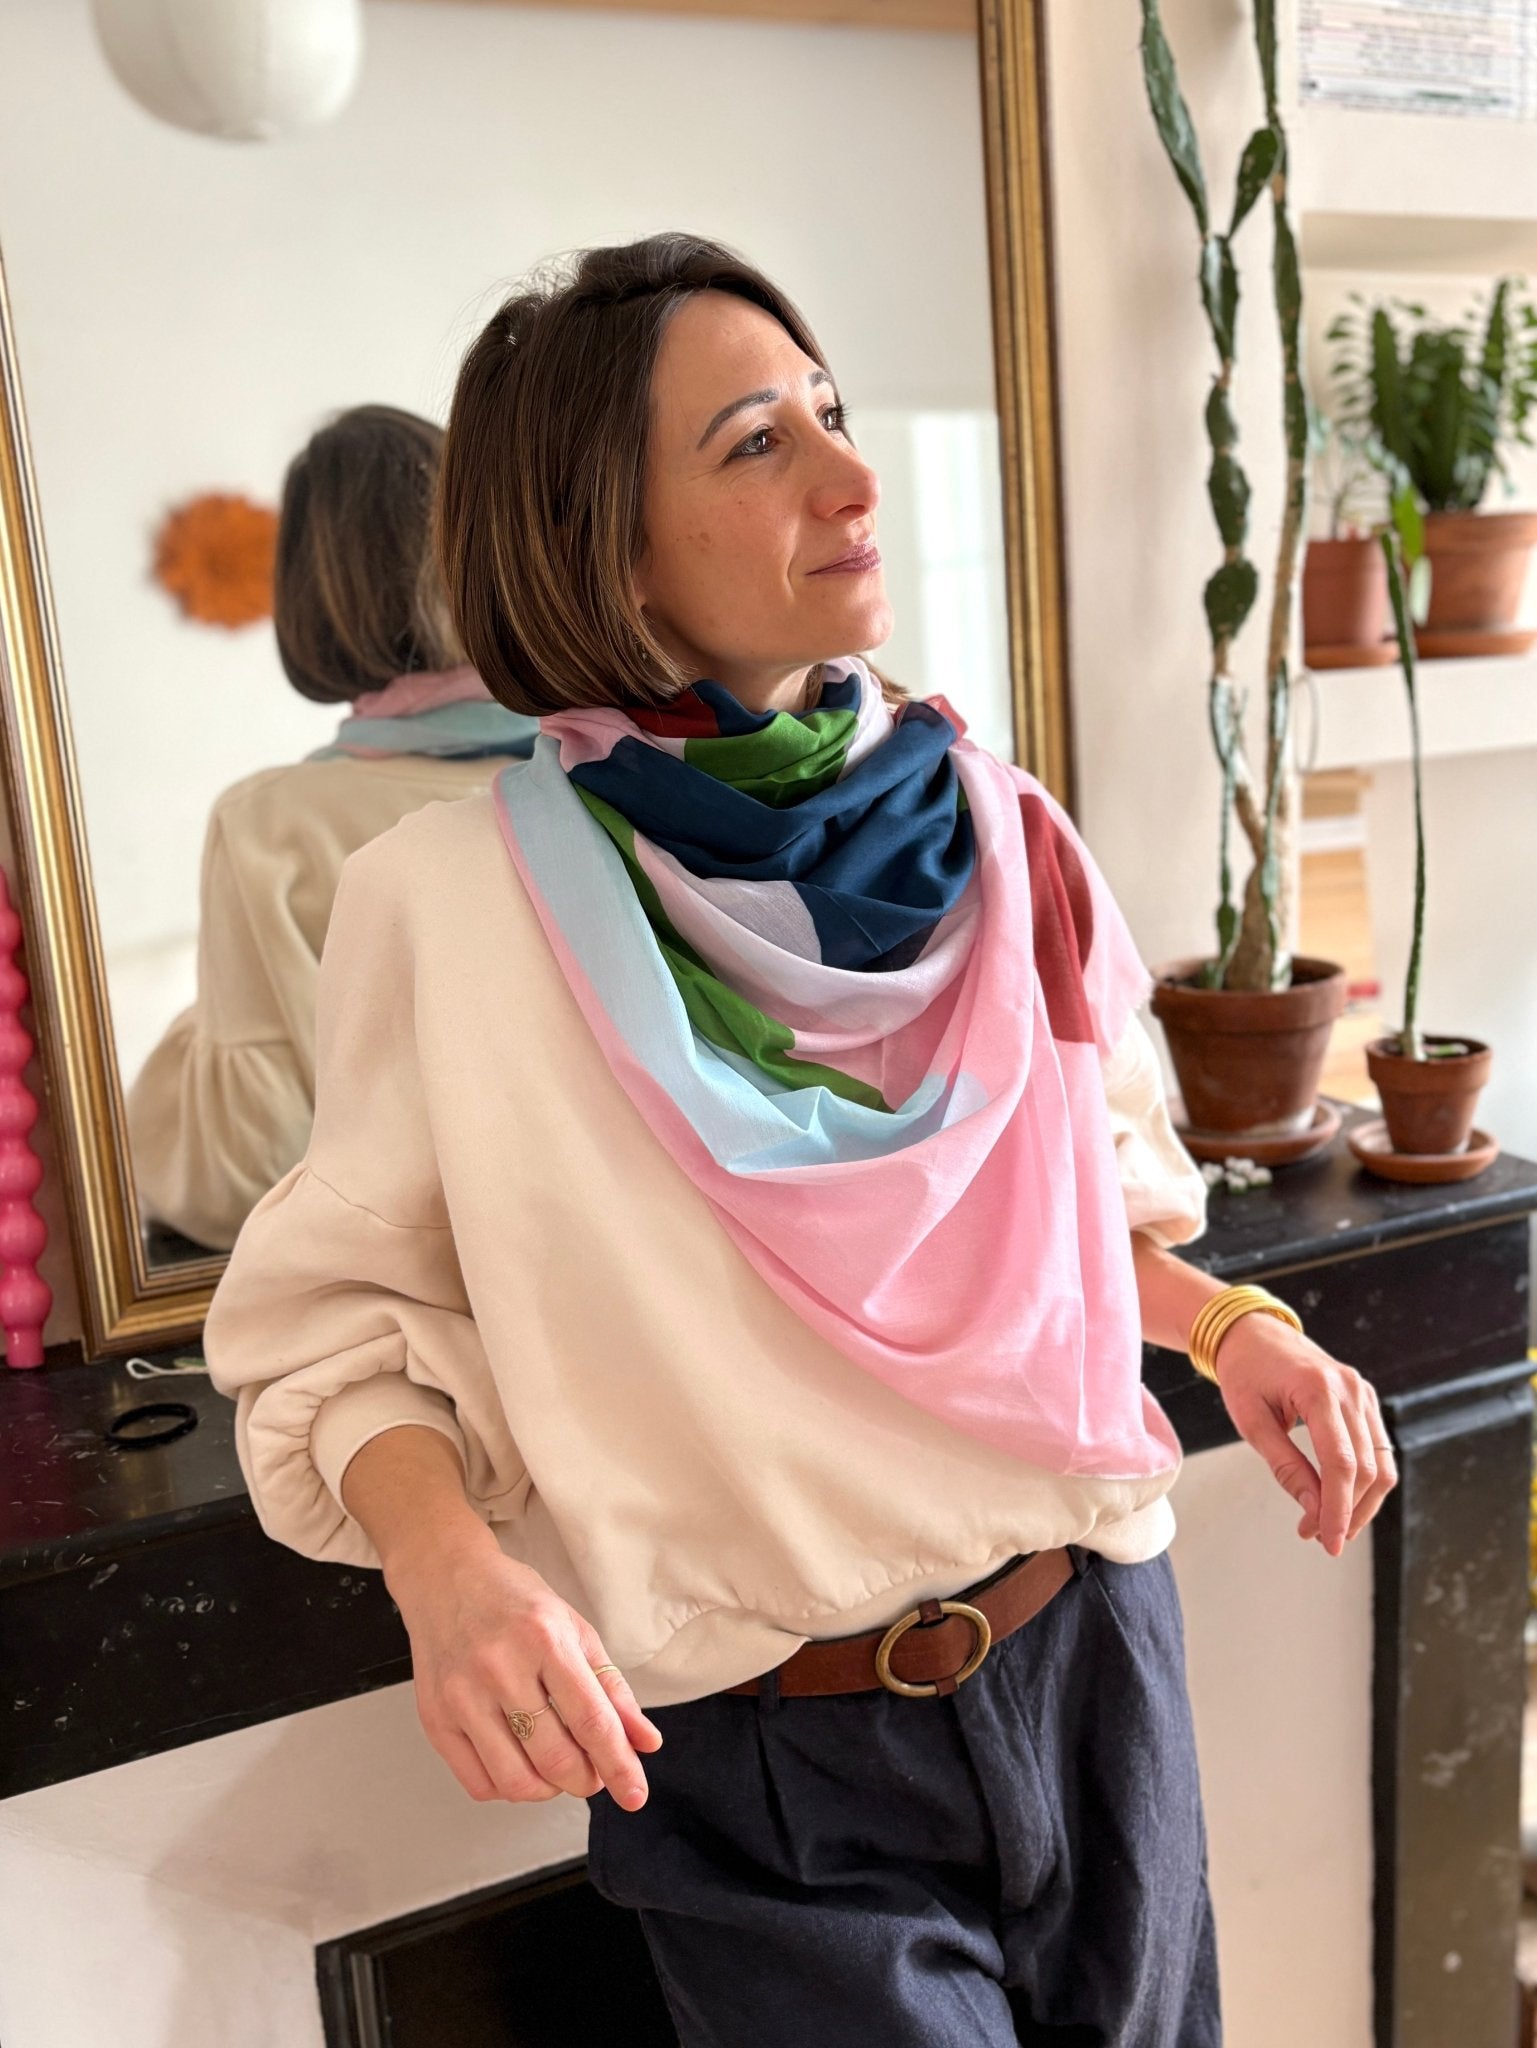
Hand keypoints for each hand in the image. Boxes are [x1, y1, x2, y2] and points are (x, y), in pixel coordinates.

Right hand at [385, 1527, 662, 1808]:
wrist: (446, 1579)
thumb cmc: (514, 1601)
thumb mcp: (574, 1630)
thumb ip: (612, 1690)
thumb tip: (645, 1742)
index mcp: (544, 1639)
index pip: (591, 1720)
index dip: (618, 1765)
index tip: (635, 1794)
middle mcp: (499, 1667)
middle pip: (555, 1758)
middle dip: (586, 1780)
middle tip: (593, 1772)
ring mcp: (462, 1696)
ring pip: (516, 1781)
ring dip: (550, 1790)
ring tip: (557, 1768)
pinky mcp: (435, 1719)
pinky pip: (479, 1783)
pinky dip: (510, 1789)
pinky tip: (520, 1764)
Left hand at [1213, 1312, 1397, 1555]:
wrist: (1254, 1333)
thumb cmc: (1245, 1372)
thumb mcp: (1251, 1421)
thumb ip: (1285, 1465)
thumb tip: (1312, 1510)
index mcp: (1319, 1389)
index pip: (1341, 1463)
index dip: (1338, 1509)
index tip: (1328, 1542)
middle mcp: (1351, 1390)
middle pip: (1367, 1469)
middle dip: (1346, 1512)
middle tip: (1317, 1537)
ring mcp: (1363, 1393)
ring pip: (1381, 1464)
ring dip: (1361, 1503)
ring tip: (1329, 1526)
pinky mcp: (1365, 1400)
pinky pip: (1377, 1450)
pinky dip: (1364, 1481)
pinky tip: (1341, 1500)